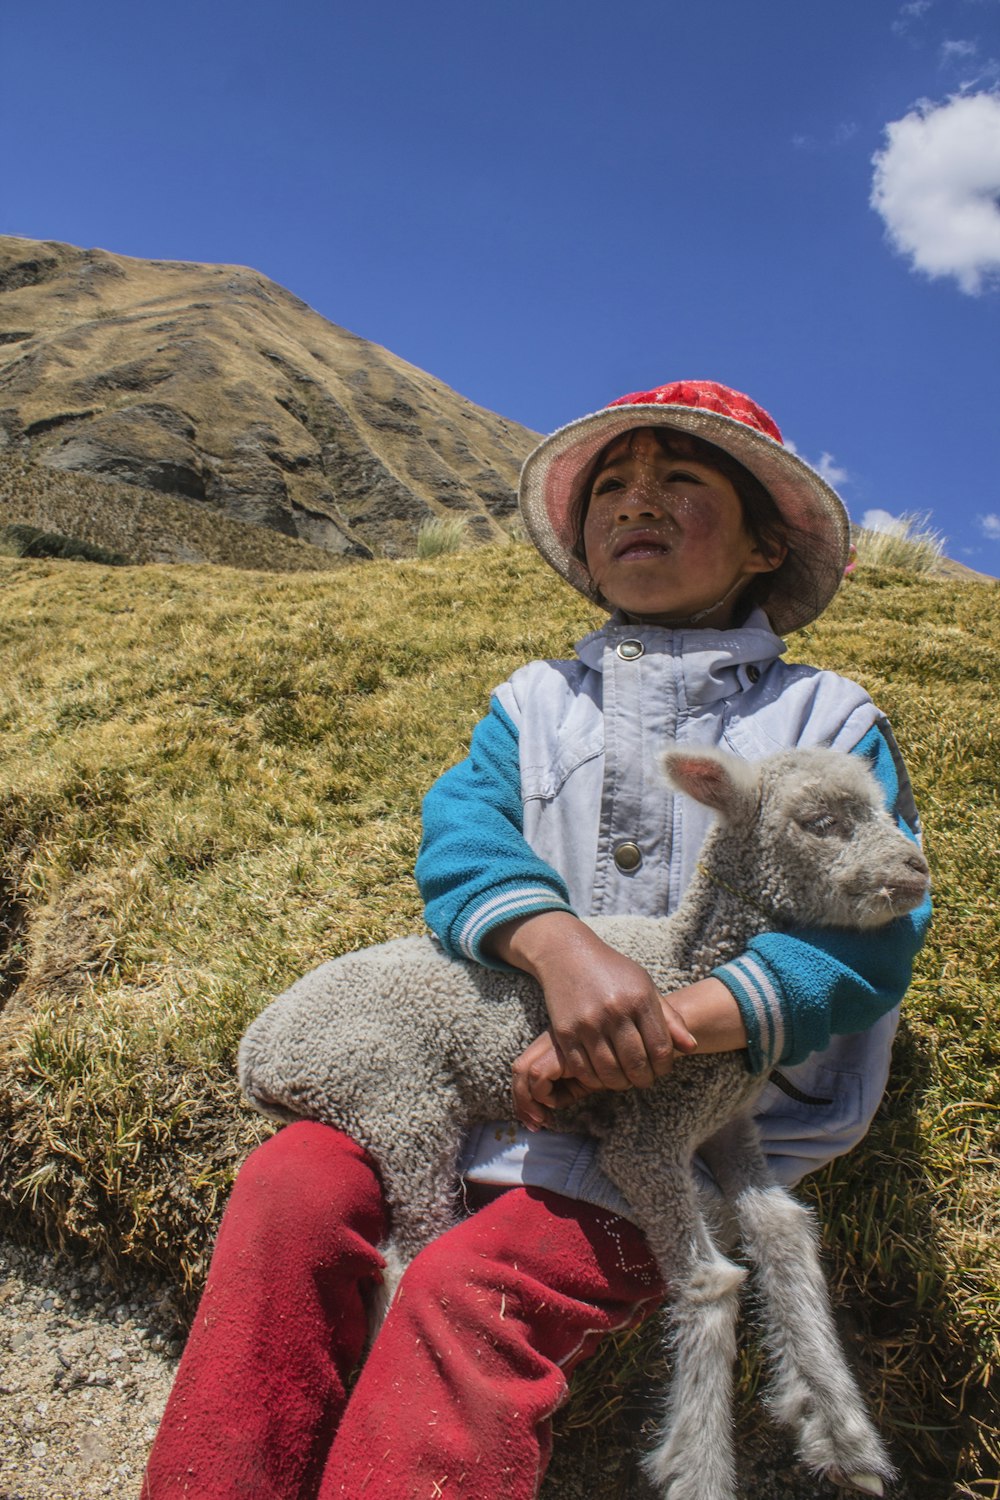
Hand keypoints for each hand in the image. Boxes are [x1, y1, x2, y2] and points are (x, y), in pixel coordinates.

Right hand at [485, 912, 697, 1123]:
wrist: (568, 954)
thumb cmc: (613, 971)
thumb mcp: (646, 987)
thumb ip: (670, 1019)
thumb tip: (692, 1047)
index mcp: (639, 999)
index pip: (660, 1049)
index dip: (664, 1067)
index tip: (660, 1069)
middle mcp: (614, 1011)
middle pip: (636, 1064)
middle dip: (644, 1079)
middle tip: (643, 1079)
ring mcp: (588, 1023)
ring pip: (610, 1072)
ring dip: (620, 1083)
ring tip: (624, 1079)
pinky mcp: (565, 1032)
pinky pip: (583, 1070)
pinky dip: (595, 1080)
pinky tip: (602, 1074)